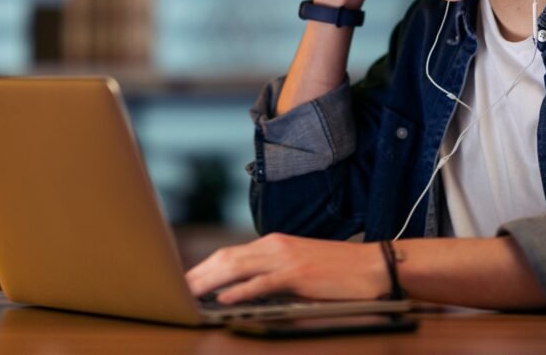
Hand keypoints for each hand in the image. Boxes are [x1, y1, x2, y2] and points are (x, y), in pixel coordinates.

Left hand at [186, 233, 388, 303]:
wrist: (372, 266)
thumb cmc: (337, 271)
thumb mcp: (299, 267)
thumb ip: (272, 273)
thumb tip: (243, 290)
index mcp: (273, 243)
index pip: (228, 254)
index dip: (202, 269)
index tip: (183, 284)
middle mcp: (275, 245)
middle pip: (224, 257)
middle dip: (196, 276)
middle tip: (173, 293)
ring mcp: (285, 258)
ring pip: (236, 267)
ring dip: (208, 283)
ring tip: (187, 296)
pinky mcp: (297, 274)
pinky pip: (262, 283)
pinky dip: (240, 291)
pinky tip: (224, 300)